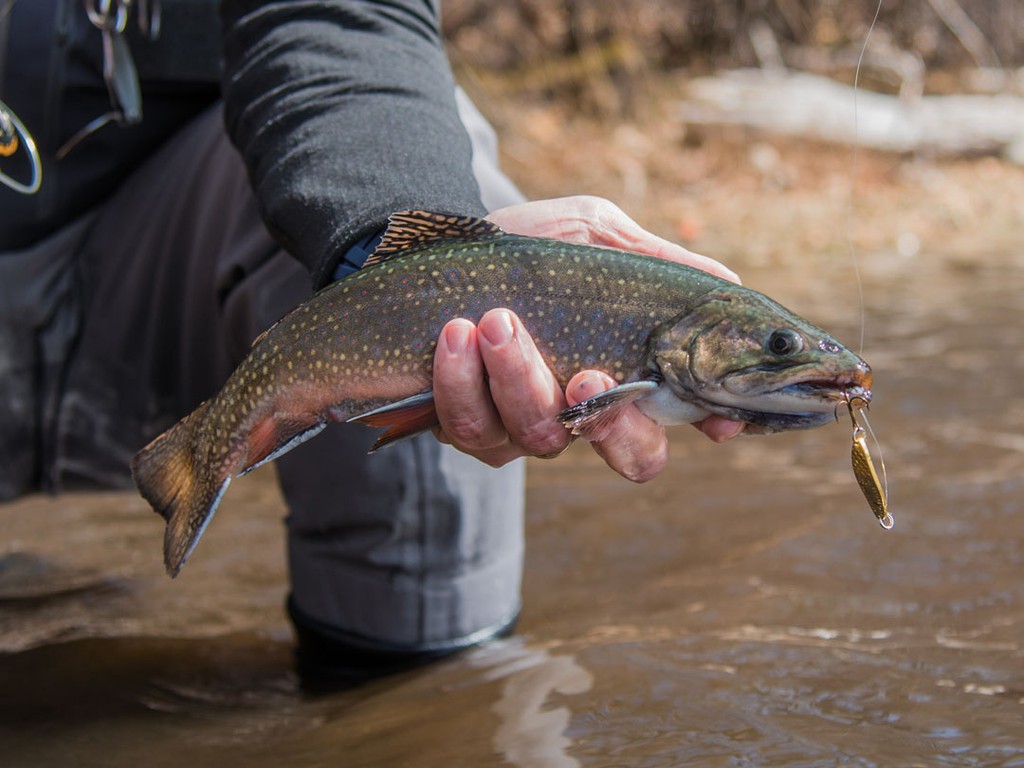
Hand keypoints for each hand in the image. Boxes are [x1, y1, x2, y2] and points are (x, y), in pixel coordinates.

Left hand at [432, 196, 744, 481]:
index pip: (679, 416)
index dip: (704, 425)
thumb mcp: (594, 235)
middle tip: (588, 376)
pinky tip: (456, 334)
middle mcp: (580, 412)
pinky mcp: (465, 428)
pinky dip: (462, 381)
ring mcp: (523, 426)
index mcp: (622, 373)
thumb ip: (655, 263)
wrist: (435, 246)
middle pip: (629, 456)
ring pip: (540, 436)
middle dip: (612, 420)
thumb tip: (727, 288)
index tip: (714, 420)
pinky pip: (472, 426)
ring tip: (496, 320)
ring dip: (520, 379)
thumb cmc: (525, 245)